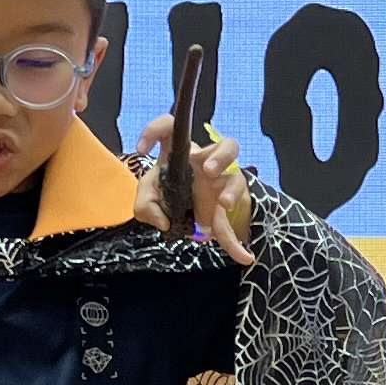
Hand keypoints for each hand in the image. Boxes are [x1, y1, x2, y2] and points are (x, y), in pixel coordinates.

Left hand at [134, 116, 258, 267]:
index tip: (143, 150)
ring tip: (224, 203)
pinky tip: (242, 256)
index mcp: (179, 153)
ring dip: (233, 185)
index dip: (154, 131)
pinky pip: (236, 218)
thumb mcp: (148, 201)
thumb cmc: (169, 196)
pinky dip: (235, 240)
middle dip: (220, 156)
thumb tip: (163, 222)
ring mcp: (222, 178)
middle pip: (225, 144)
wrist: (188, 216)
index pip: (170, 128)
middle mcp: (204, 161)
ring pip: (241, 178)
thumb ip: (146, 206)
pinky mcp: (230, 200)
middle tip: (207, 171)